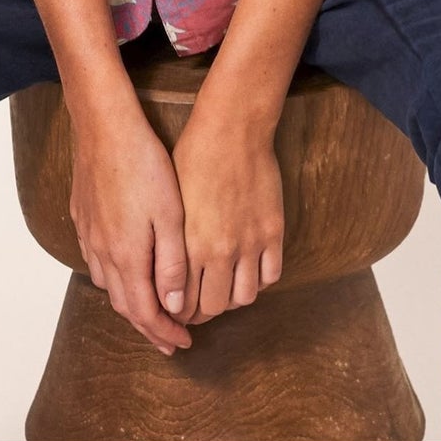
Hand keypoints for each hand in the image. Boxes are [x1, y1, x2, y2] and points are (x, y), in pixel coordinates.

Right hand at [69, 107, 193, 356]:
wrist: (104, 126)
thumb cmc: (142, 164)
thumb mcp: (170, 215)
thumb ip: (172, 263)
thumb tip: (174, 305)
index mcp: (127, 256)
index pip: (145, 312)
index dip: (164, 332)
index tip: (183, 344)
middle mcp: (103, 252)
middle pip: (124, 304)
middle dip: (148, 326)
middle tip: (169, 338)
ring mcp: (90, 235)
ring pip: (108, 284)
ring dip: (130, 304)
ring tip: (150, 310)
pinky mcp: (83, 217)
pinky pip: (97, 261)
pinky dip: (114, 278)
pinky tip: (124, 270)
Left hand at [168, 103, 284, 324]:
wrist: (232, 130)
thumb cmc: (193, 158)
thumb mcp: (170, 202)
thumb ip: (171, 244)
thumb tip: (168, 275)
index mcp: (188, 244)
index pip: (183, 301)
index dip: (180, 310)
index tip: (180, 307)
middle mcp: (219, 251)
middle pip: (214, 306)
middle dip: (205, 310)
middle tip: (202, 301)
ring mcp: (249, 243)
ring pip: (244, 298)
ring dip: (233, 297)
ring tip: (227, 285)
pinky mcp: (272, 233)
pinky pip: (270, 276)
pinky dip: (259, 279)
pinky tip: (249, 268)